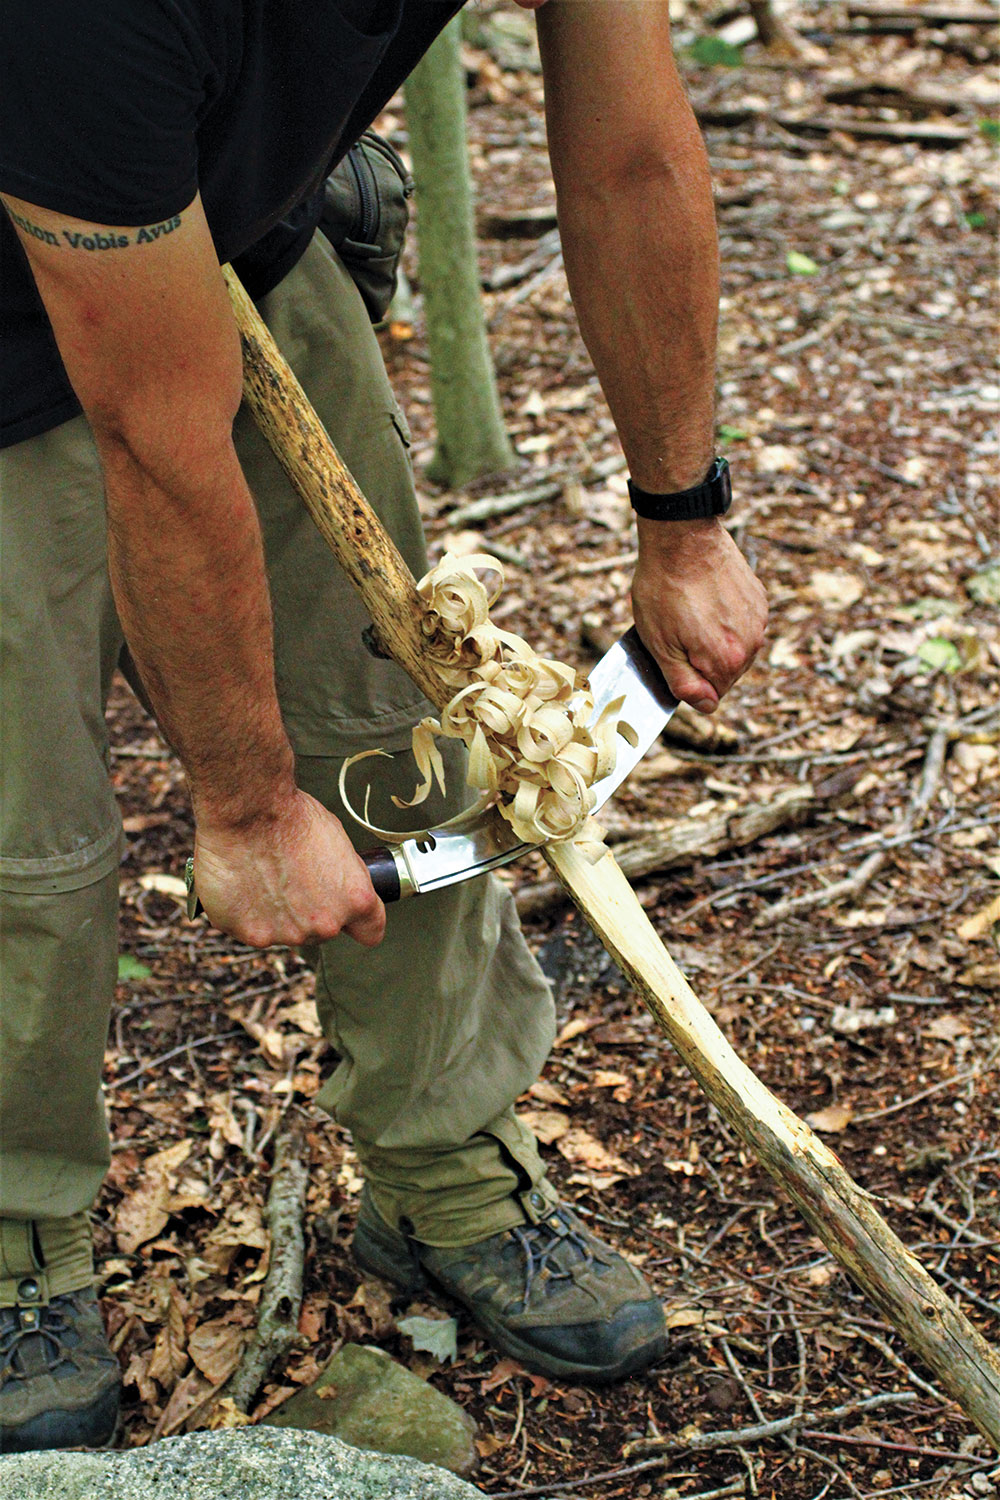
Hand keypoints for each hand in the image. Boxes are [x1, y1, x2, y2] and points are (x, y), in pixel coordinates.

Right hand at [191, 789, 385, 948]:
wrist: (247, 814)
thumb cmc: (291, 817)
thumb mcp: (337, 841)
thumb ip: (342, 876)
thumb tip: (335, 882)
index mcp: (355, 900)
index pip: (371, 931)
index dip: (358, 921)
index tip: (348, 914)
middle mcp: (326, 924)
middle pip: (324, 929)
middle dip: (312, 911)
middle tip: (293, 880)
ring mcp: (290, 934)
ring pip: (289, 932)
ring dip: (279, 915)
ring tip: (265, 879)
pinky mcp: (255, 936)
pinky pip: (256, 931)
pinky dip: (249, 915)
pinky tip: (245, 887)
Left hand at [631, 517, 766, 713]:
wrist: (682, 538)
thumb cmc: (663, 590)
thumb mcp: (660, 646)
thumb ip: (683, 684)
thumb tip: (707, 707)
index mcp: (726, 661)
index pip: (710, 695)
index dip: (687, 679)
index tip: (672, 654)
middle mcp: (751, 644)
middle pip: (724, 673)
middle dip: (700, 660)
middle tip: (676, 630)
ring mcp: (758, 619)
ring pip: (734, 648)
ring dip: (714, 639)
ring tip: (690, 611)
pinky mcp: (758, 598)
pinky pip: (742, 624)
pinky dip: (725, 618)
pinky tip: (706, 598)